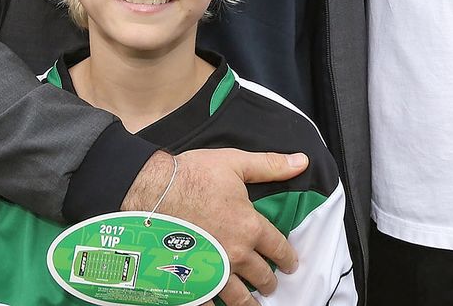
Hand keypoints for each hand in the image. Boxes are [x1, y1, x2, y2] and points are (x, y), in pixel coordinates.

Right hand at [124, 149, 306, 305]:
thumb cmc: (192, 175)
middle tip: (271, 284)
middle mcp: (235, 253)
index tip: (291, 264)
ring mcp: (213, 270)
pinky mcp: (190, 280)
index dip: (288, 257)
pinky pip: (207, 303)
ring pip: (238, 297)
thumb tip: (301, 161)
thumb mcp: (235, 163)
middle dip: (268, 281)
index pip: (278, 248)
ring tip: (254, 305)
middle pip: (260, 275)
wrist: (150, 190)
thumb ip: (270, 166)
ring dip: (249, 303)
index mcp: (249, 227)